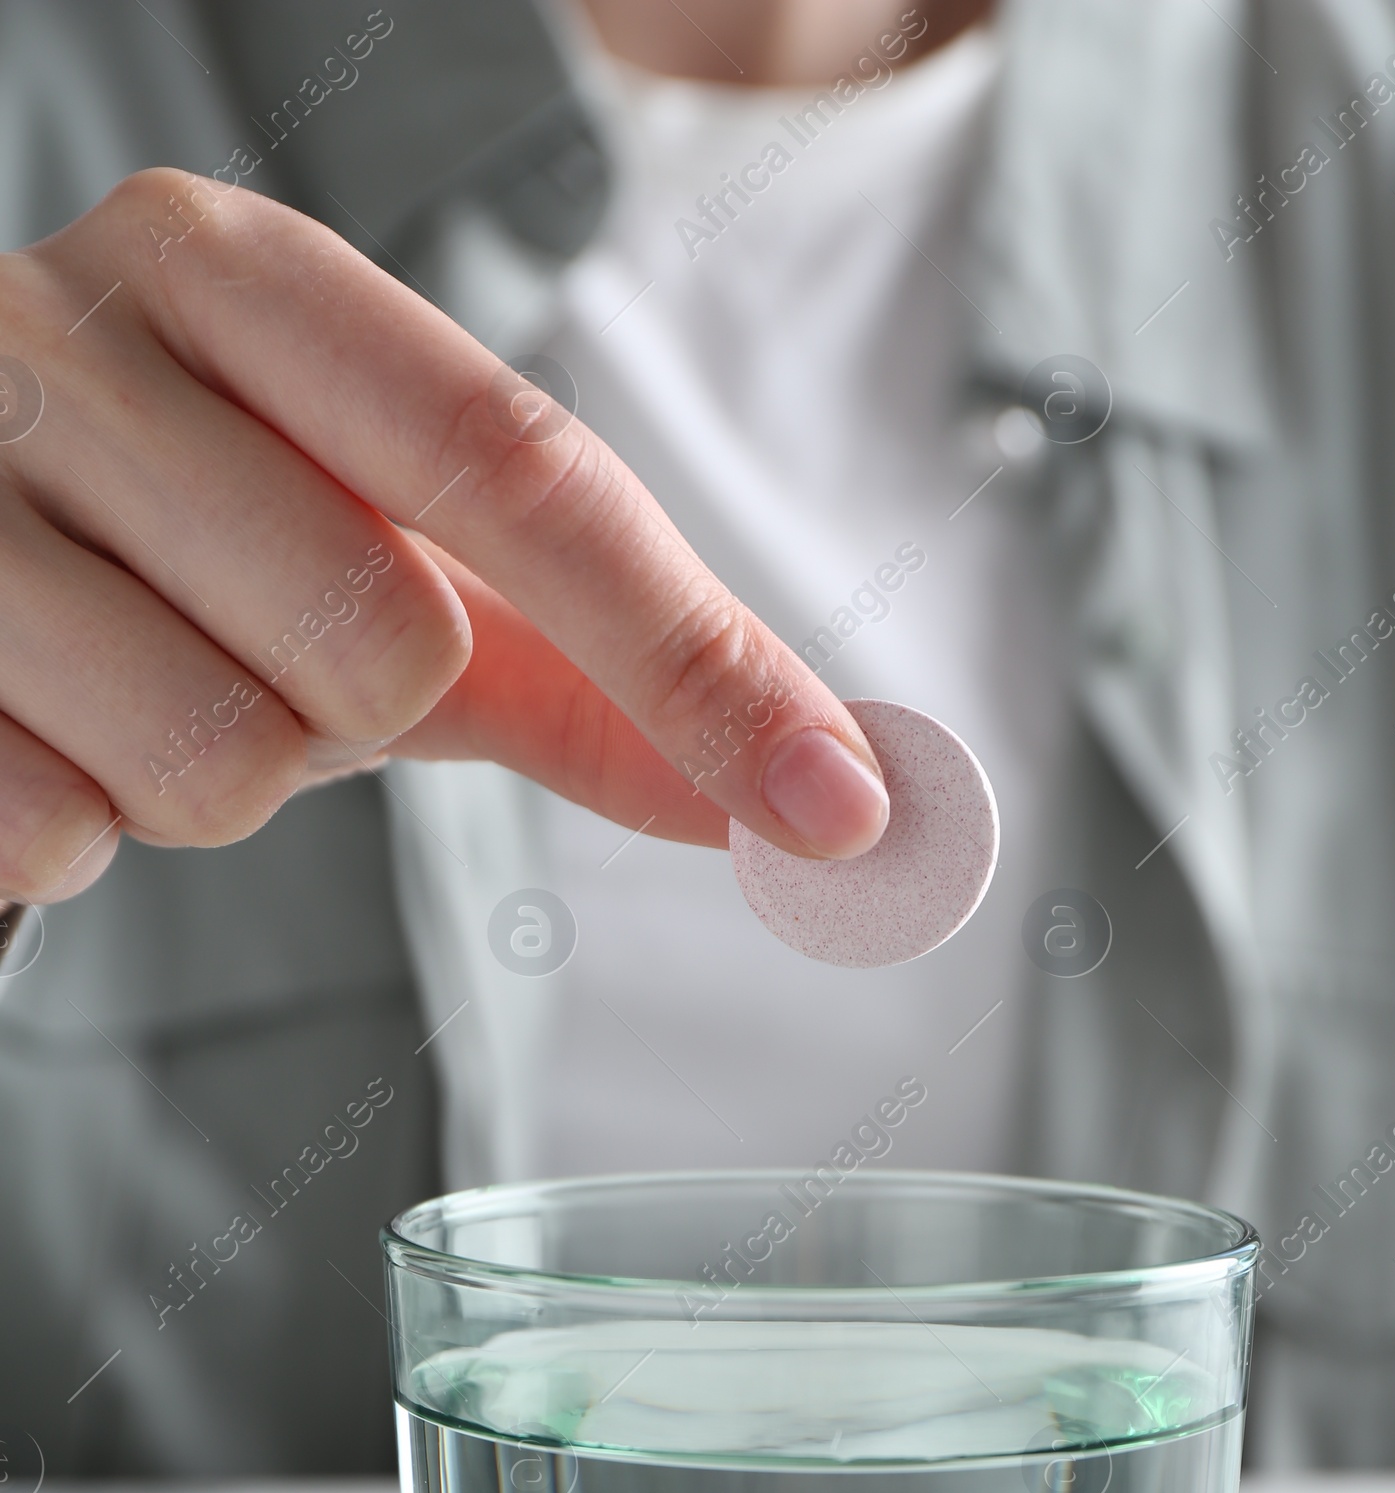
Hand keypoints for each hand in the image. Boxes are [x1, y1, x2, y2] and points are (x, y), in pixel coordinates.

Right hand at [0, 169, 889, 905]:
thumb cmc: (174, 556)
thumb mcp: (381, 570)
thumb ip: (585, 664)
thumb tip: (811, 788)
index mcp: (233, 278)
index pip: (521, 467)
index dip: (692, 655)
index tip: (836, 805)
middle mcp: (69, 333)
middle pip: (379, 643)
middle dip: (351, 714)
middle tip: (248, 656)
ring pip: (223, 760)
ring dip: (214, 782)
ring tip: (128, 690)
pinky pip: (59, 833)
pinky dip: (78, 829)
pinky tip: (29, 732)